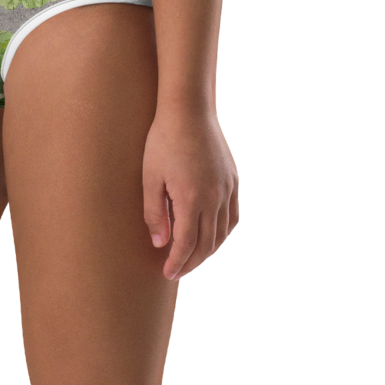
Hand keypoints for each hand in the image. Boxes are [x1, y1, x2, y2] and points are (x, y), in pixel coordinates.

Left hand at [142, 106, 239, 281]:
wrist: (190, 111)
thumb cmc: (163, 141)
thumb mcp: (150, 178)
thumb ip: (155, 214)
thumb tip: (160, 243)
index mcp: (192, 199)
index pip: (187, 244)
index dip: (178, 263)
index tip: (168, 274)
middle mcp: (214, 198)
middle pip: (207, 243)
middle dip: (192, 262)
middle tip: (178, 271)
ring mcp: (227, 189)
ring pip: (223, 232)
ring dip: (209, 250)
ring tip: (194, 257)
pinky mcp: (233, 180)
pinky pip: (233, 215)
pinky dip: (224, 232)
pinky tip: (213, 235)